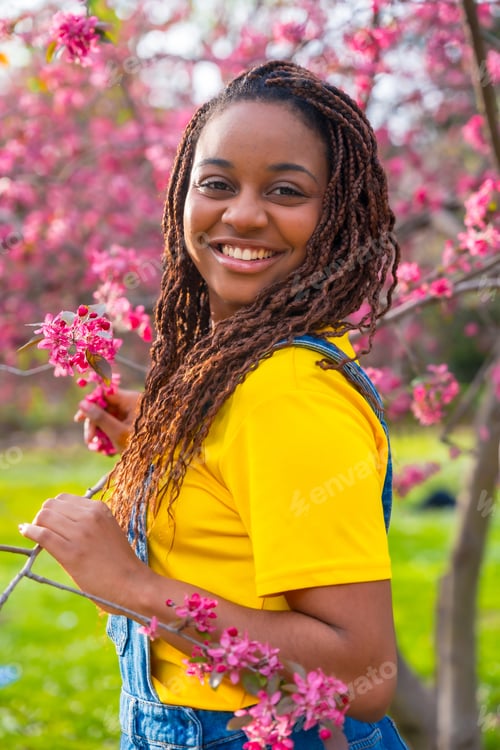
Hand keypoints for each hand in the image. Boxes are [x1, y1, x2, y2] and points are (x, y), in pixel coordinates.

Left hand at [19, 493, 150, 612]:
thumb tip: (60, 521)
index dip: (54, 511)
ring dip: (36, 525)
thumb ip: (88, 522)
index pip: (63, 499)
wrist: (133, 584)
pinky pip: (42, 535)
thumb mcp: (107, 531)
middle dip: (43, 517)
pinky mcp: (71, 553)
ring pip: (44, 517)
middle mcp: (90, 516)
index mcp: (100, 509)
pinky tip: (26, 532)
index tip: (52, 524)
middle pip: (51, 505)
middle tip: (44, 532)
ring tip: (37, 536)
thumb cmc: (120, 562)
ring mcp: (81, 534)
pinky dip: (30, 532)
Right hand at [74, 388, 140, 453]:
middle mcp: (132, 403)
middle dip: (94, 423)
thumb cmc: (140, 445)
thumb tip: (82, 404)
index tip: (78, 418)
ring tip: (95, 446)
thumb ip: (100, 418)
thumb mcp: (117, 433)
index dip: (90, 404)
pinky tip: (104, 447)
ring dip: (99, 430)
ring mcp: (131, 413)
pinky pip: (114, 423)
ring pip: (107, 416)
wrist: (158, 460)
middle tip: (89, 440)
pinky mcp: (131, 422)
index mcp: (131, 400)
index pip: (105, 393)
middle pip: (104, 406)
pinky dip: (107, 433)